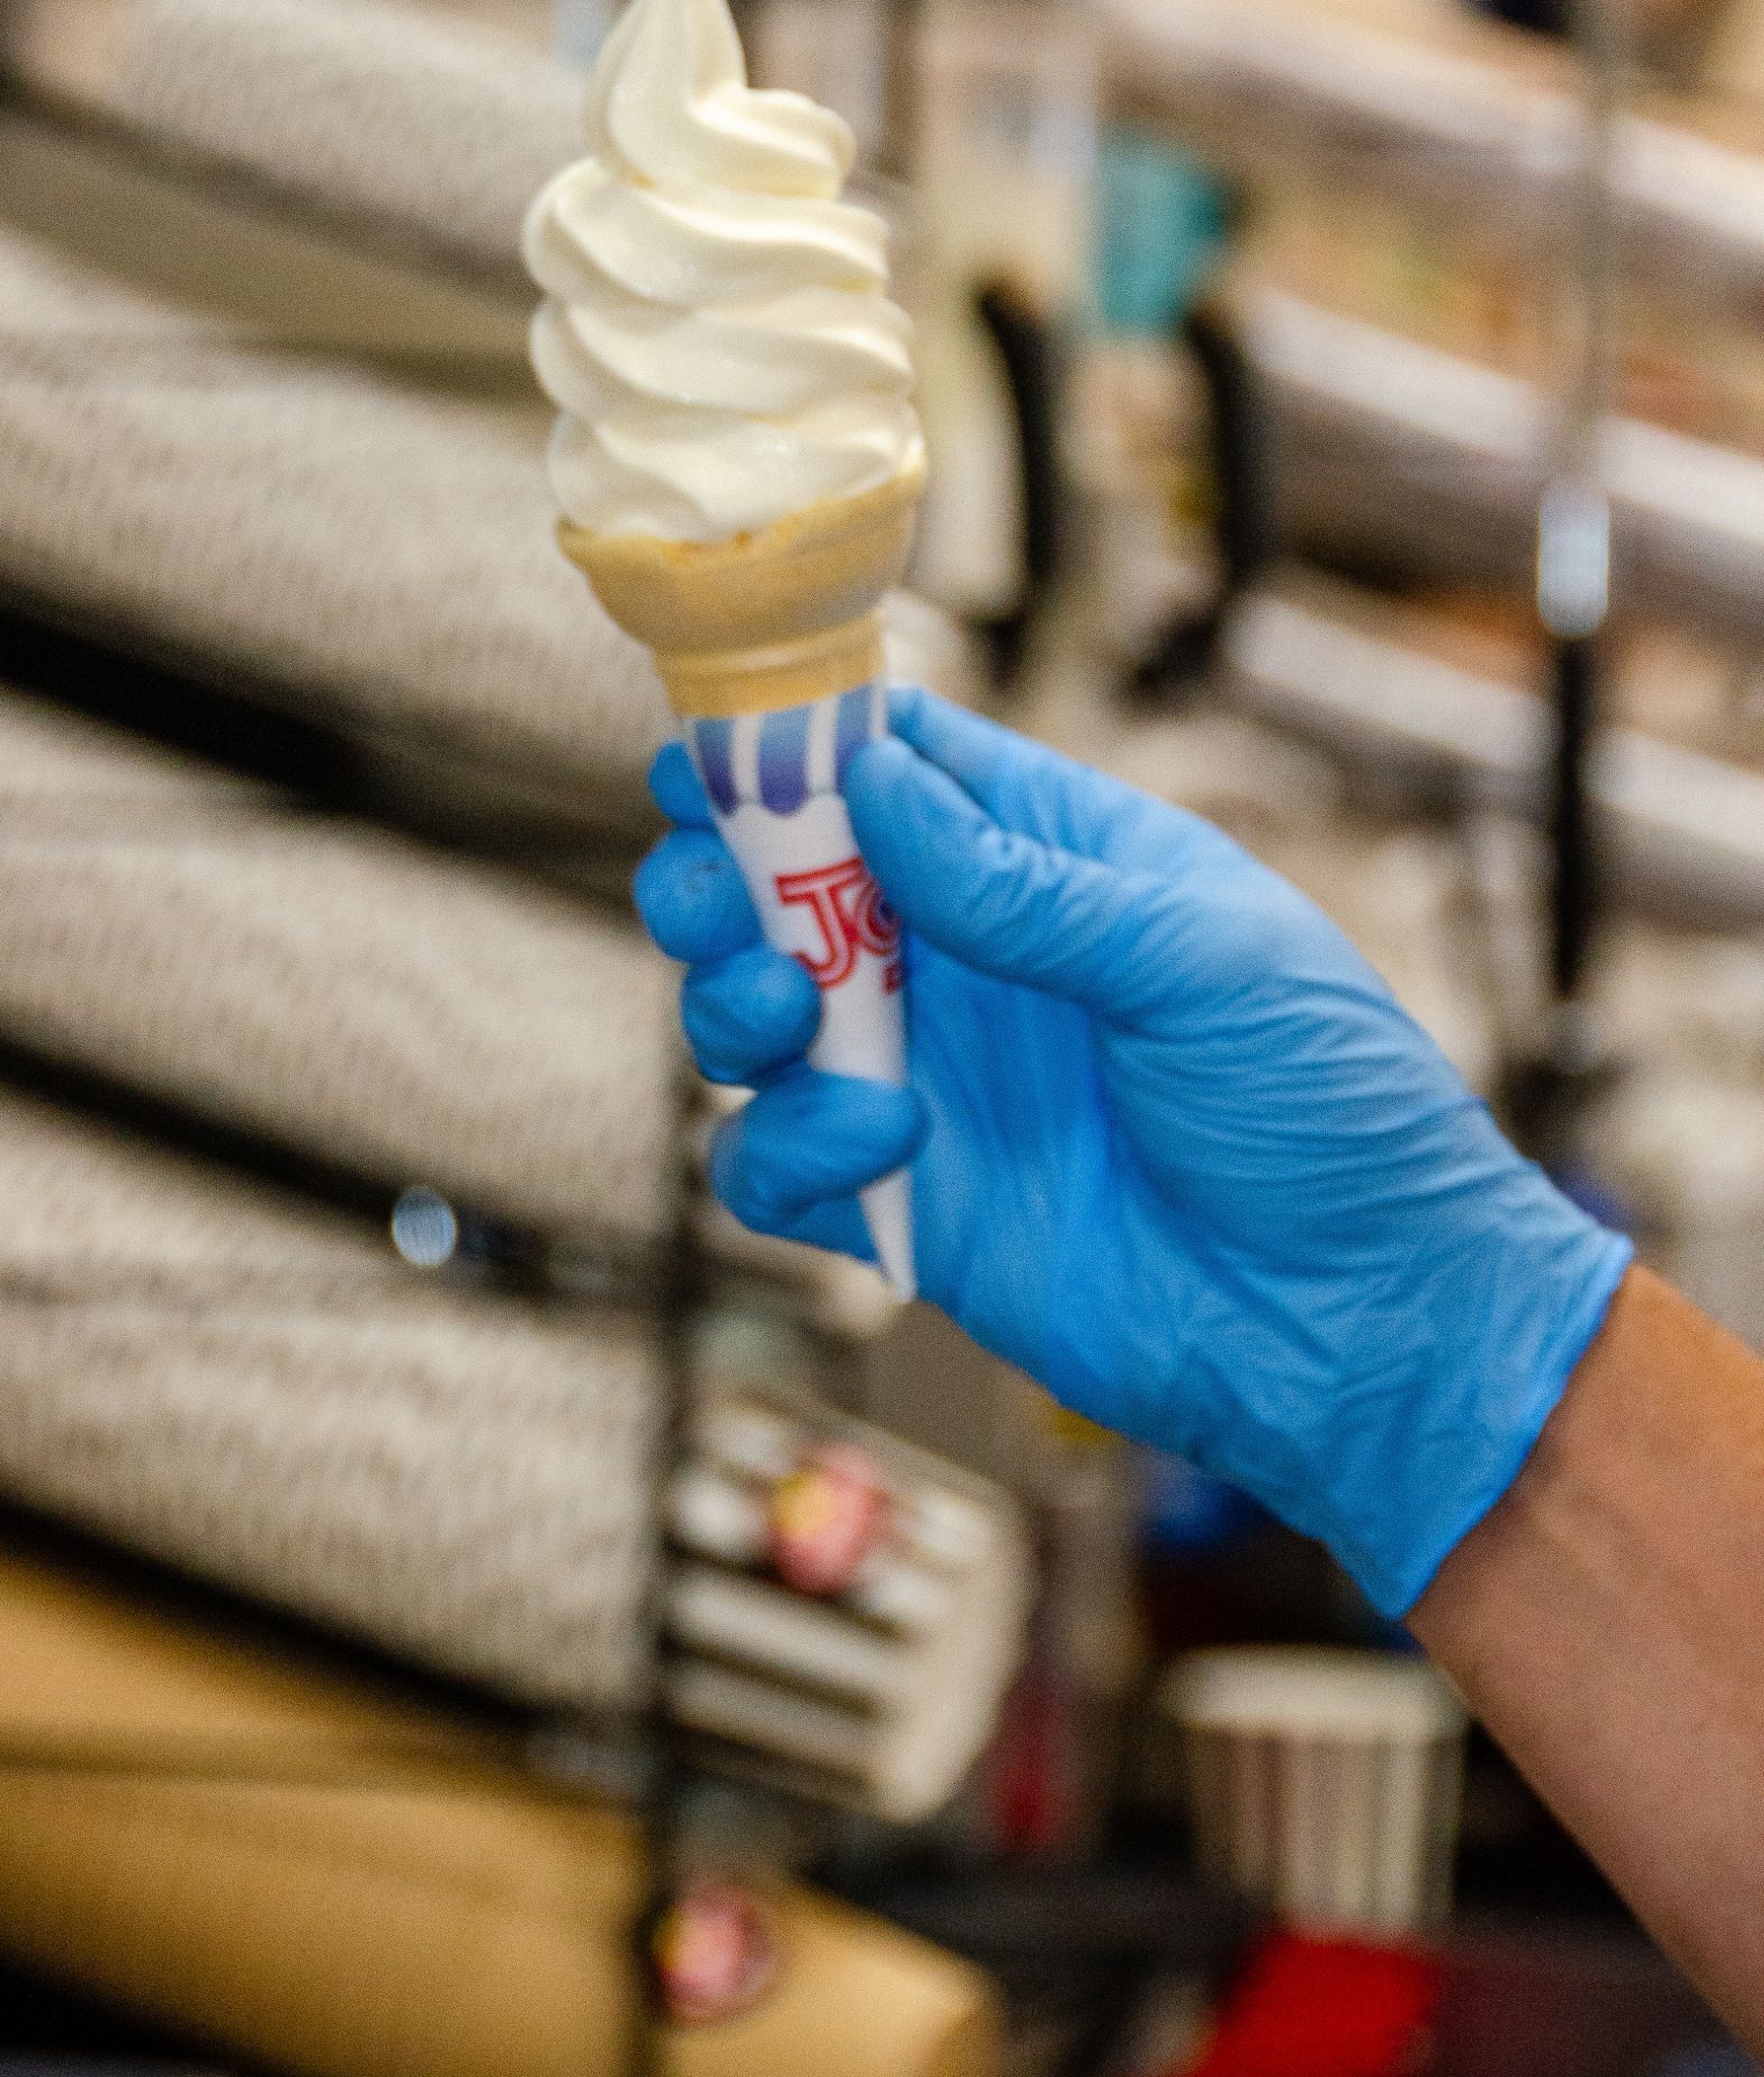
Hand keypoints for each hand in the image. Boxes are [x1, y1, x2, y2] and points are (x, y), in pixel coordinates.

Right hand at [635, 688, 1629, 1614]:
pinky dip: (787, 1146)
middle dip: (722, 876)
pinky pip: (774, 1164)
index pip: (900, 764)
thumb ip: (1025, 883)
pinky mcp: (906, 1203)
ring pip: (755, 1017)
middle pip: (788, 884)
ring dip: (732, 1002)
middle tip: (713, 898)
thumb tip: (876, 779)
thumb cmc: (1329, 1114)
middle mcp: (971, 962)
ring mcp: (931, 1081)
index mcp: (1052, 863)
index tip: (710, 751)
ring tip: (783, 1014)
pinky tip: (883, 1142)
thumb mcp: (1199, 961)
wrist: (1365, 1331)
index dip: (794, 744)